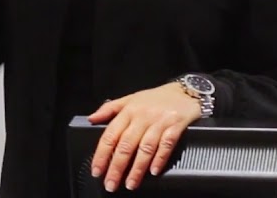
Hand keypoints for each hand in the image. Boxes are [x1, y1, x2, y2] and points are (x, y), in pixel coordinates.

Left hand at [87, 82, 201, 191]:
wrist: (185, 91)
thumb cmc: (156, 98)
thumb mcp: (130, 98)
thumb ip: (109, 109)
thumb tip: (91, 119)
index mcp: (128, 111)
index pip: (110, 135)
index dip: (102, 154)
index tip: (97, 170)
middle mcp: (142, 117)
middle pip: (126, 145)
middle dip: (116, 167)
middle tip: (111, 183)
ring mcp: (159, 122)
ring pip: (145, 148)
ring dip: (137, 168)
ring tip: (130, 183)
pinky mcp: (176, 126)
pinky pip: (166, 144)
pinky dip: (160, 158)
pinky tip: (153, 171)